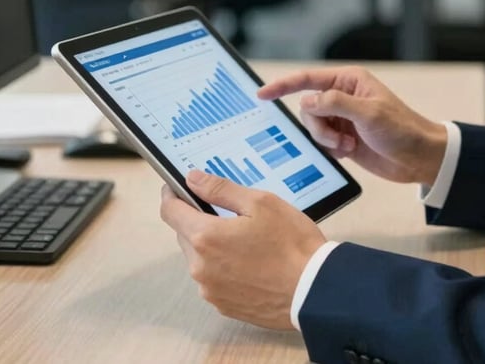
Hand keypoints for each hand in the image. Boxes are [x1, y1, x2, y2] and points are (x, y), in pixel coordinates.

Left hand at [159, 170, 325, 329]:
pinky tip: (251, 261)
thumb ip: (221, 189)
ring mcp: (210, 290)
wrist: (314, 290)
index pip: (170, 211)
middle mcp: (200, 267)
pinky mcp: (223, 306)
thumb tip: (192, 178)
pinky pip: (213, 278)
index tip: (177, 186)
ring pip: (199, 258)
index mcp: (205, 237)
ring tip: (247, 239)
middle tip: (230, 212)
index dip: (172, 194)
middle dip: (199, 219)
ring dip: (213, 245)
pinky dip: (224, 266)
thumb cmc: (291, 243)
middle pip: (185, 235)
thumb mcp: (260, 203)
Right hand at [258, 66, 447, 185]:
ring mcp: (342, 118)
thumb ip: (335, 103)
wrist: (419, 157)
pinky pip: (321, 142)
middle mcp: (343, 96)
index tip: (262, 94)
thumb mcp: (369, 113)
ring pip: (313, 127)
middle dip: (318, 126)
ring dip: (326, 140)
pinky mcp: (344, 138)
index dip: (283, 85)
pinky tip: (348, 151)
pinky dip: (330, 149)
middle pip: (308, 107)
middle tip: (338, 138)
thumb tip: (306, 100)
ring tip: (347, 146)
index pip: (308, 79)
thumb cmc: (402, 129)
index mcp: (349, 80)